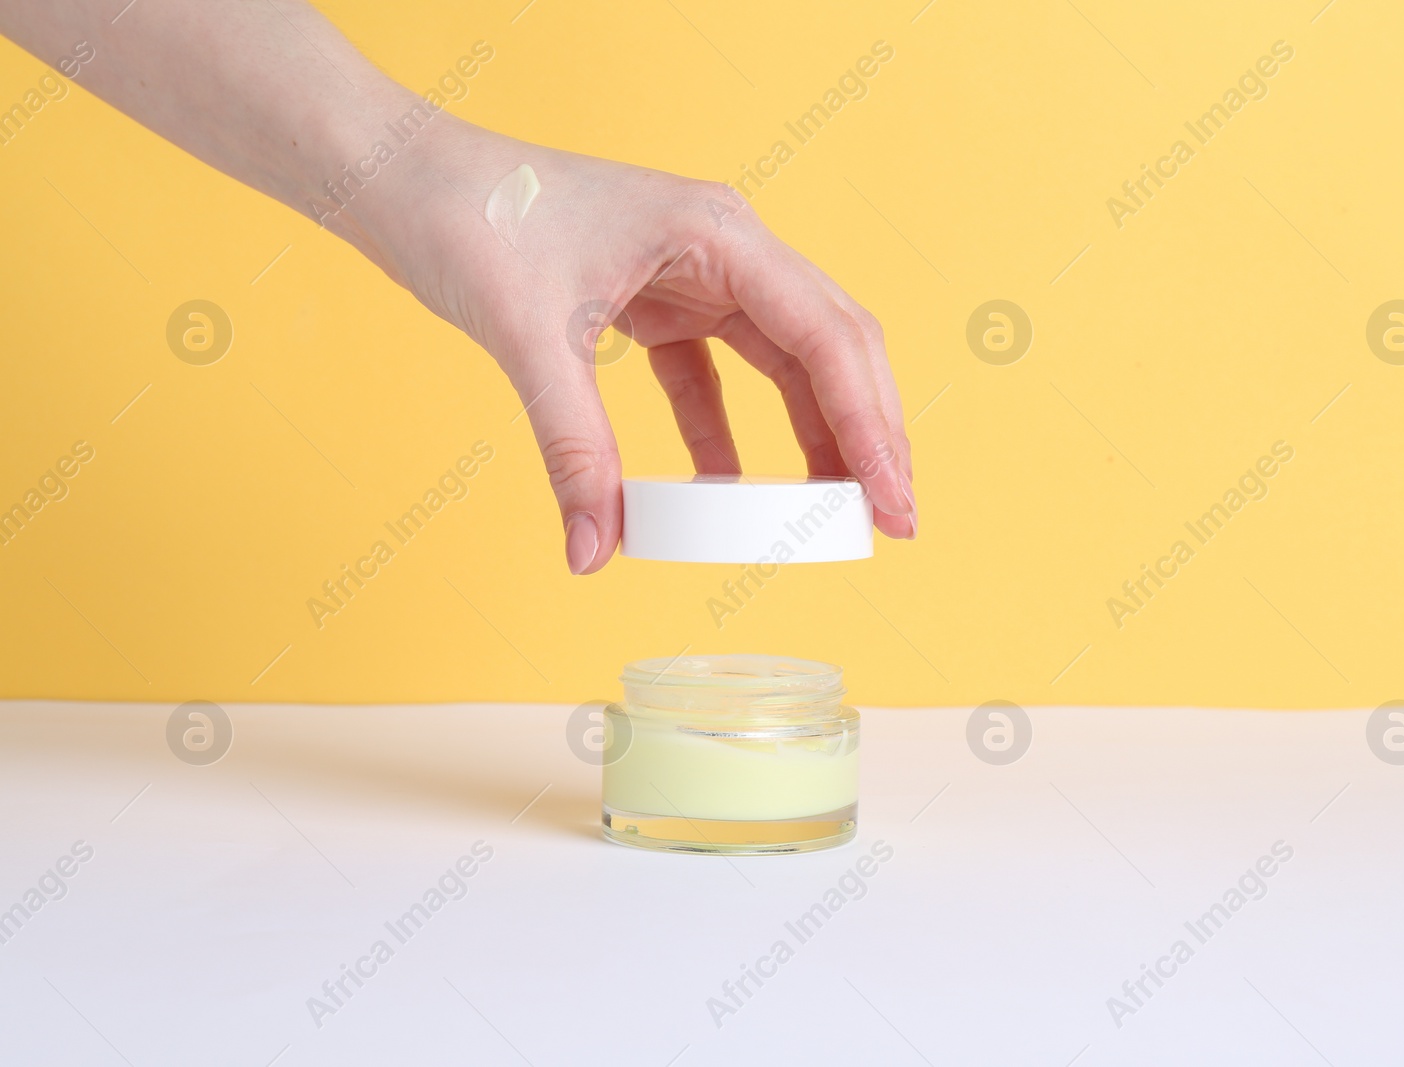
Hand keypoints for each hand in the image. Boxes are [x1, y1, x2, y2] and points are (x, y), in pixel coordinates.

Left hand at [335, 116, 915, 574]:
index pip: (824, 337)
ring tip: (833, 513)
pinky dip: (727, 435)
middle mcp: (725, 249)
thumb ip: (573, 447)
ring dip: (814, 435)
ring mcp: (697, 274)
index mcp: (718, 234)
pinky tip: (728, 490)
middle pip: (831, 347)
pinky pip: (717, 377)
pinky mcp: (661, 301)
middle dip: (868, 433)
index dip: (869, 425)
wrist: (406, 179)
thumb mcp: (529, 335)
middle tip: (891, 518)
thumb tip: (594, 551)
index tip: (891, 500)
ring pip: (788, 362)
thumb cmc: (471, 216)